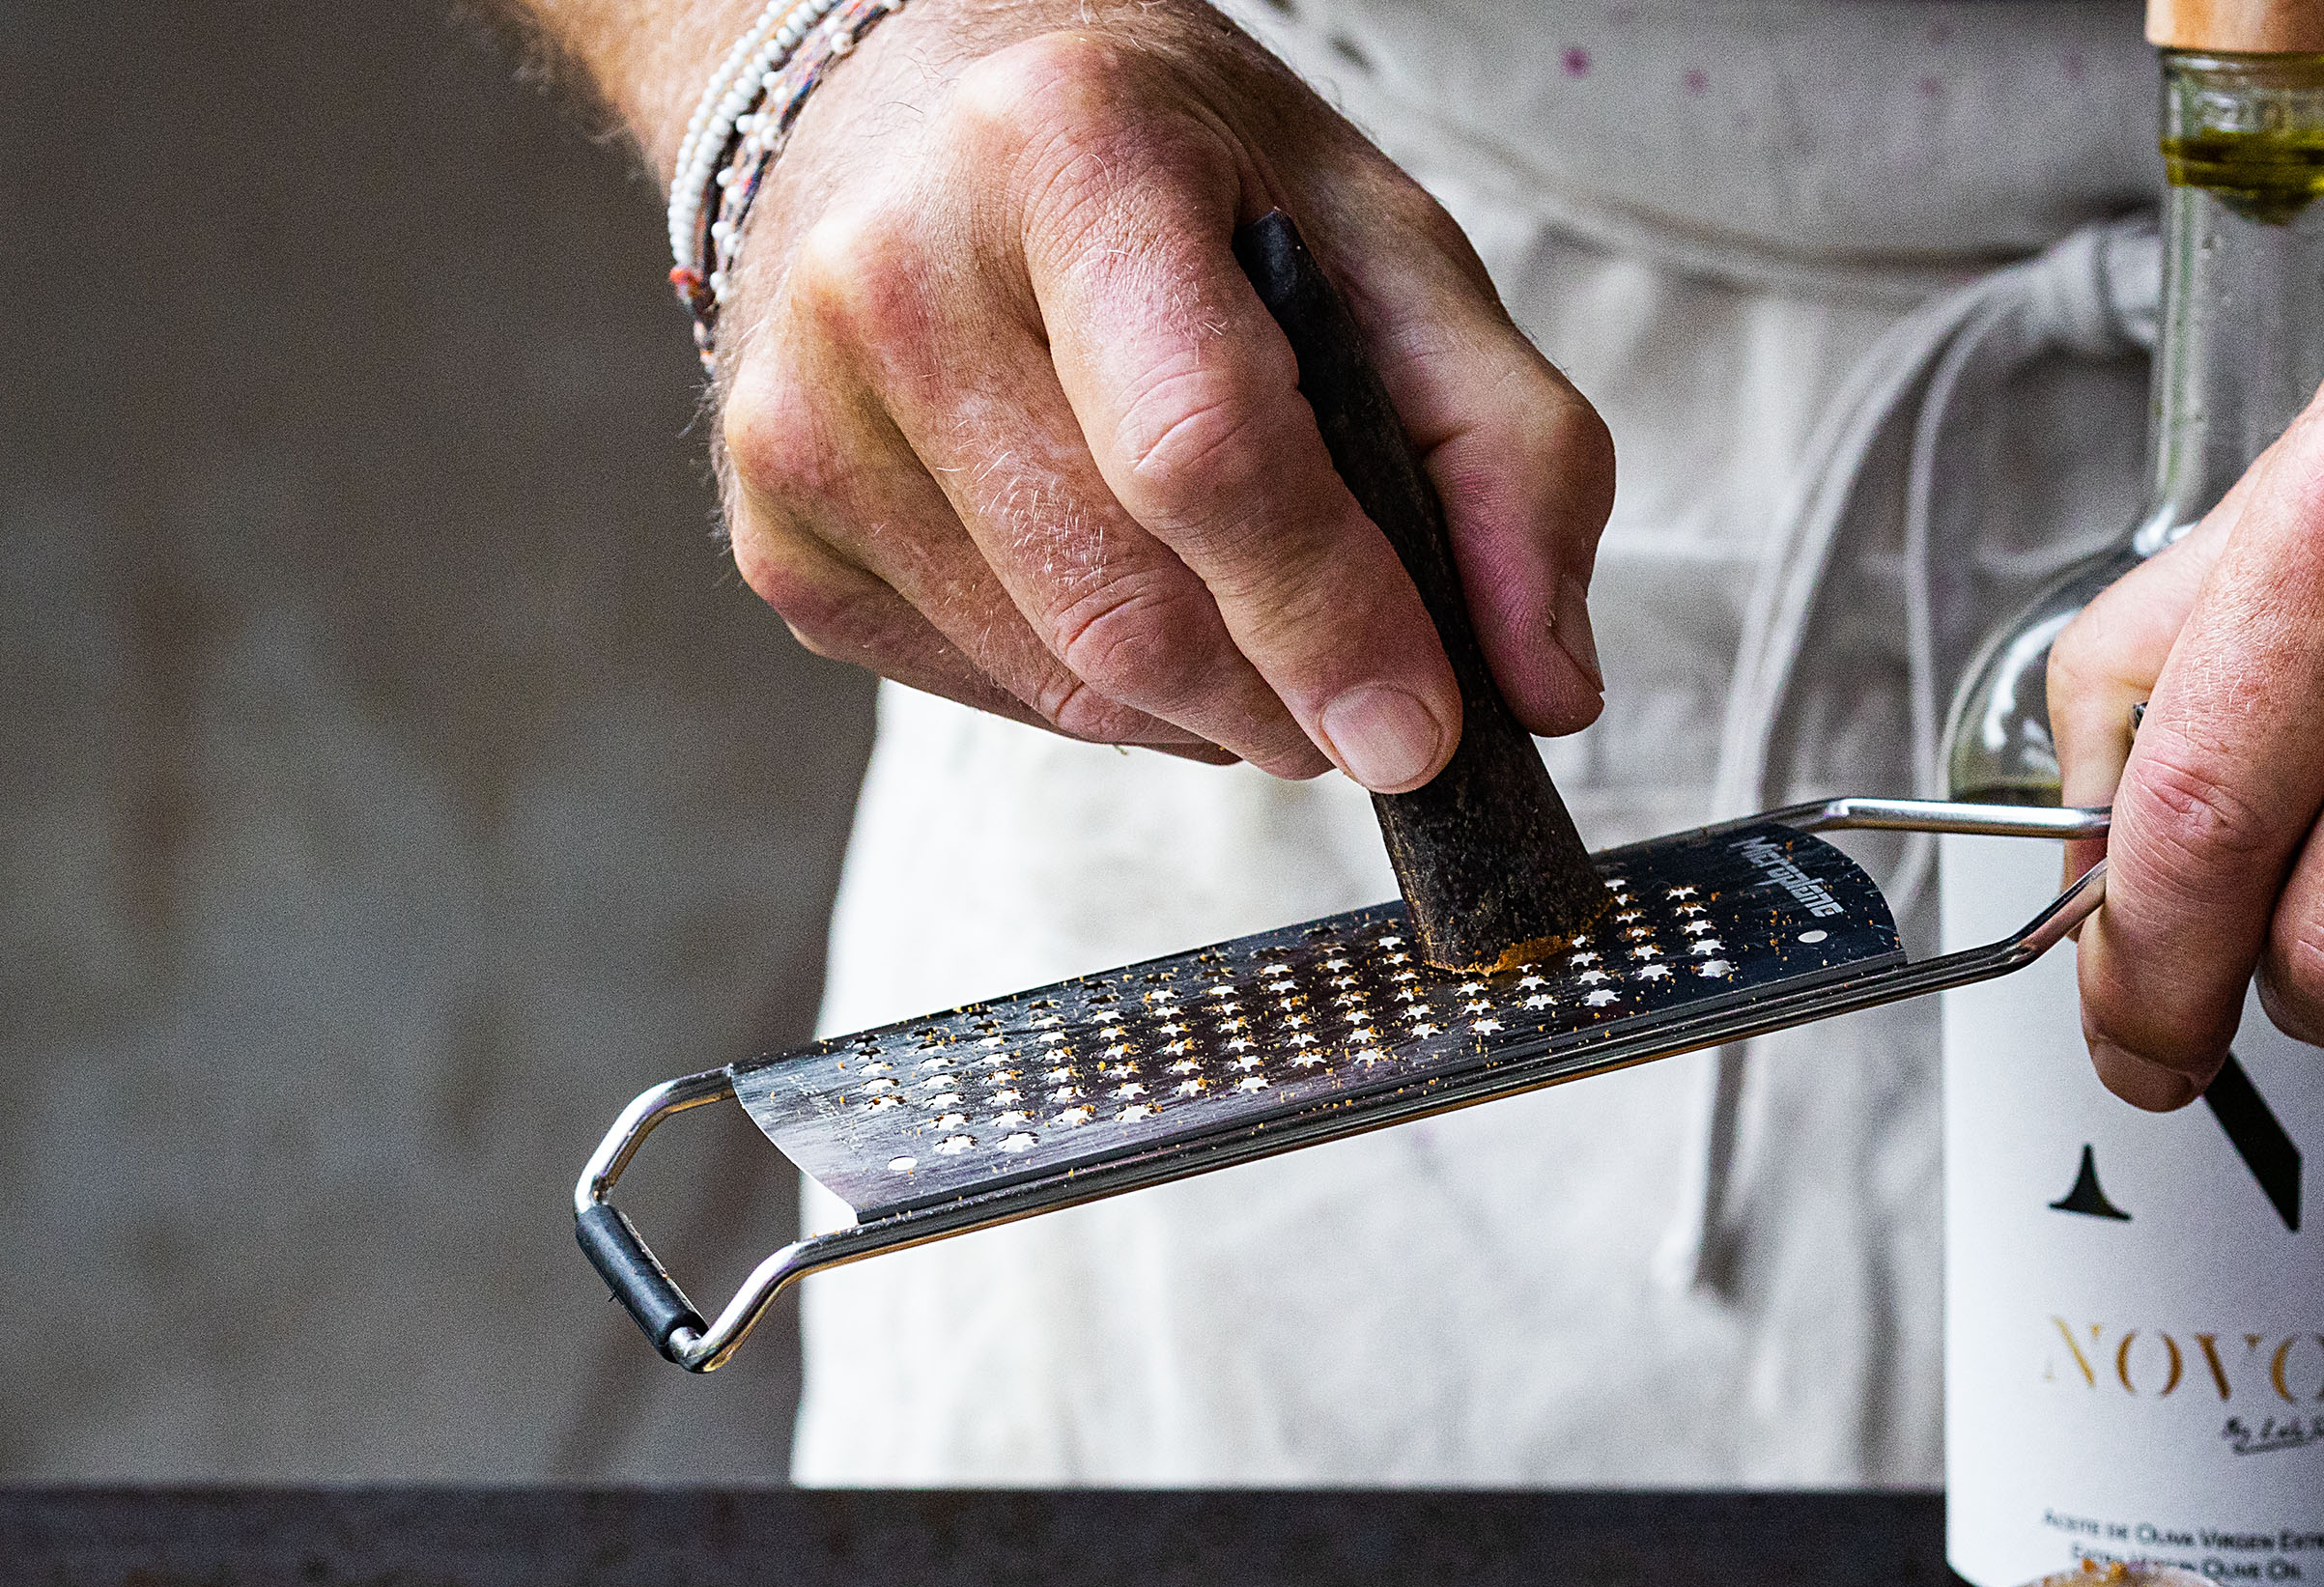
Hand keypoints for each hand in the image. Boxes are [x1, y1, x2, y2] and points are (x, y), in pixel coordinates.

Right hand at [635, 0, 1610, 784]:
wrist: (897, 115)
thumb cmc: (1166, 175)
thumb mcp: (1376, 240)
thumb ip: (1506, 449)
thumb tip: (1544, 687)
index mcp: (1066, 156)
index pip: (1203, 450)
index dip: (1328, 617)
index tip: (1422, 734)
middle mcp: (894, 280)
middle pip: (1135, 613)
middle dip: (1286, 696)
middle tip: (1362, 680)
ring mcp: (805, 424)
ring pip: (1074, 689)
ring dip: (1209, 710)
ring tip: (1240, 599)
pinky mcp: (779, 542)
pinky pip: (1001, 702)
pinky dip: (1107, 695)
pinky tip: (1114, 572)